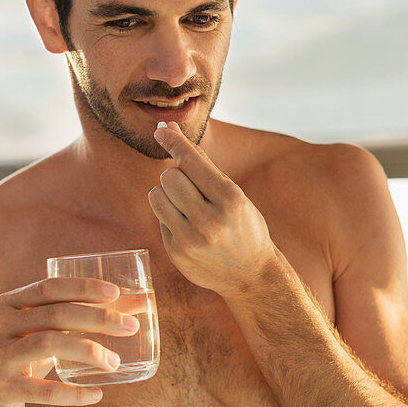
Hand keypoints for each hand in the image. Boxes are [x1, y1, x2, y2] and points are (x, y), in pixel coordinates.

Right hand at [0, 277, 139, 406]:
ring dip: (88, 351)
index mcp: (8, 303)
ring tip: (115, 362)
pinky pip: (42, 390)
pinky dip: (73, 393)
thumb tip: (141, 302)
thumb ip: (82, 316)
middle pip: (55, 314)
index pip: (49, 287)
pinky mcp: (0, 389)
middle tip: (130, 327)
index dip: (83, 287)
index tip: (116, 293)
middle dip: (98, 318)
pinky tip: (97, 395)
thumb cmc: (23, 359)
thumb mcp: (45, 332)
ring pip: (48, 344)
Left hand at [147, 122, 275, 297]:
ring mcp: (190, 240)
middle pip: (169, 176)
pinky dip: (169, 215)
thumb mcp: (234, 194)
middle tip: (190, 185)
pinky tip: (187, 225)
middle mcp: (209, 221)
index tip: (162, 132)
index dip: (174, 142)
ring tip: (184, 203)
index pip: (190, 161)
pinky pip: (159, 218)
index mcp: (230, 200)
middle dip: (176, 174)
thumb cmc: (243, 226)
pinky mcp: (177, 253)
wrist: (251, 275)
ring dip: (166, 193)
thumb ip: (203, 165)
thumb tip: (171, 131)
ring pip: (156, 196)